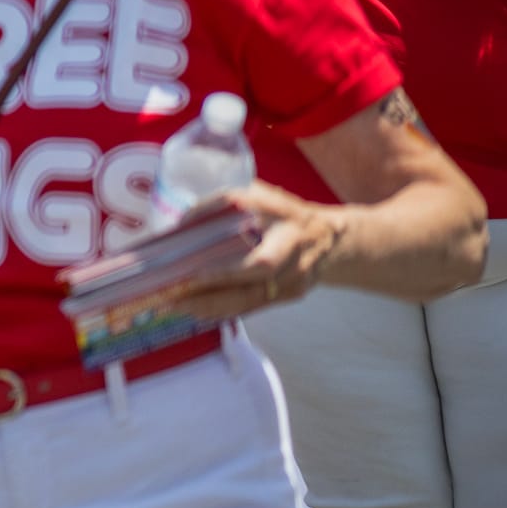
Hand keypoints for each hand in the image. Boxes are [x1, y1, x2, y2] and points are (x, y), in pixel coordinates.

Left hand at [164, 183, 339, 320]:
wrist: (327, 237)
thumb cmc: (278, 212)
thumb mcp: (254, 196)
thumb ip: (219, 207)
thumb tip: (179, 227)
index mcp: (279, 211)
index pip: (246, 223)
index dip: (222, 250)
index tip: (190, 261)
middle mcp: (291, 242)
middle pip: (258, 269)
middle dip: (217, 283)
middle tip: (179, 292)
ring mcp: (297, 272)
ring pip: (254, 295)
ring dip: (214, 303)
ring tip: (178, 305)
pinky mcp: (294, 292)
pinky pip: (257, 305)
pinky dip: (226, 309)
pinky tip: (199, 310)